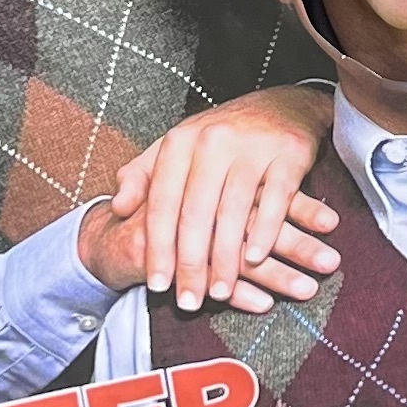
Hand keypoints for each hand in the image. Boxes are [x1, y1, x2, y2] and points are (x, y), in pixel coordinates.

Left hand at [79, 89, 340, 310]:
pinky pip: (274, 201)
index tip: (157, 284)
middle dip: (191, 265)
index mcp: (180, 142)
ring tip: (220, 293)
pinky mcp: (287, 153)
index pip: (163, 204)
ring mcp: (251, 147)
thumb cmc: (222, 137)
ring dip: (226, 259)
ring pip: (233, 213)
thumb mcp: (178, 147)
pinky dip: (264, 233)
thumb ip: (143, 175)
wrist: (282, 105)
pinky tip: (256, 260)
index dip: (158, 248)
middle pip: (195, 214)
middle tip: (189, 301)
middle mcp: (212, 141)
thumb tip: (118, 207)